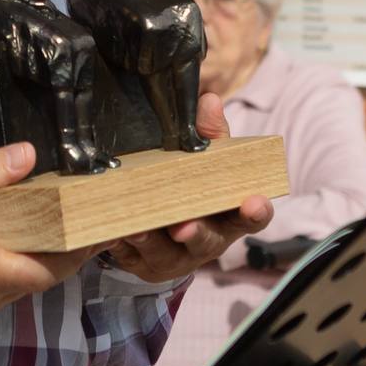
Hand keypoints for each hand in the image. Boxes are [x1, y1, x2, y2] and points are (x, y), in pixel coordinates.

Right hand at [0, 143, 100, 324]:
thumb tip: (28, 156)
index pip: (46, 270)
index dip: (78, 250)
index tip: (101, 226)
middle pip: (40, 278)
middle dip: (64, 250)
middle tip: (85, 215)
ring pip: (24, 285)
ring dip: (41, 257)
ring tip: (60, 221)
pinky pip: (6, 288)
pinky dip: (19, 265)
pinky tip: (22, 237)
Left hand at [104, 92, 273, 282]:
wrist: (161, 229)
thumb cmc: (193, 188)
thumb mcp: (206, 162)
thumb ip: (210, 135)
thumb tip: (209, 101)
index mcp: (228, 217)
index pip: (251, 218)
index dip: (256, 212)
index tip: (255, 202)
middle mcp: (206, 243)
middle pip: (206, 241)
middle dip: (196, 233)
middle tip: (185, 226)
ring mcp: (174, 258)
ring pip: (163, 252)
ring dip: (150, 240)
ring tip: (136, 227)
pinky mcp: (142, 264)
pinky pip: (128, 257)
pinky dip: (118, 244)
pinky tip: (109, 232)